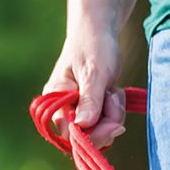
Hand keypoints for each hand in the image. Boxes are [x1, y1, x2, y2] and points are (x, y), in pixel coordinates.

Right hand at [42, 17, 127, 148]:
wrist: (98, 33)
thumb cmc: (93, 47)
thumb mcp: (94, 72)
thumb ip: (90, 99)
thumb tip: (83, 126)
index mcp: (54, 100)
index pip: (70, 135)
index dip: (93, 136)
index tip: (114, 124)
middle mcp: (63, 109)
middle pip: (87, 137)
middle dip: (107, 122)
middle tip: (113, 97)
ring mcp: (77, 111)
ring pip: (100, 131)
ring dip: (114, 114)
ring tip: (112, 90)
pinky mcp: (91, 110)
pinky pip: (106, 122)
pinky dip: (115, 110)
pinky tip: (113, 92)